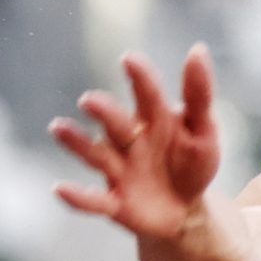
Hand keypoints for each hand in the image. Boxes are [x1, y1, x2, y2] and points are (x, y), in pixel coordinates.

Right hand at [48, 45, 221, 240]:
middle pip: (114, 123)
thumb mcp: (203, 130)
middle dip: (103, 112)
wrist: (184, 211)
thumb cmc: (191, 163)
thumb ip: (199, 94)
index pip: (146, 94)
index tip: (130, 59)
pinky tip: (59, 188)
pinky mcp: (114, 203)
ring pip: (95, 154)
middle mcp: (129, 140)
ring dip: (76, 142)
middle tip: (90, 102)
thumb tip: (198, 49)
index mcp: (152, 118)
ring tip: (57, 128)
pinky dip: (77, 196)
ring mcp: (119, 170)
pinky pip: (93, 200)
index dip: (140, 78)